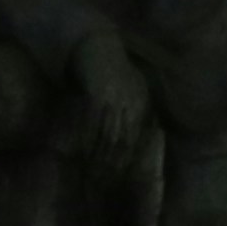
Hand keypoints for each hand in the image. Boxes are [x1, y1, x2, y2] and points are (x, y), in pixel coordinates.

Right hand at [67, 29, 157, 179]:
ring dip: (99, 155)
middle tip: (104, 181)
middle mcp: (132, 102)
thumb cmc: (113, 69)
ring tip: (93, 172)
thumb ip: (137, 110)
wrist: (98, 44)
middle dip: (113, 163)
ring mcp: (115, 98)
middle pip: (123, 140)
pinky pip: (92, 121)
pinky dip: (87, 137)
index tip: (119, 176)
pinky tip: (82, 151)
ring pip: (108, 134)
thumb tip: (144, 135)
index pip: (136, 139)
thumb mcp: (132, 88)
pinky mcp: (98, 92)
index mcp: (142, 103)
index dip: (127, 159)